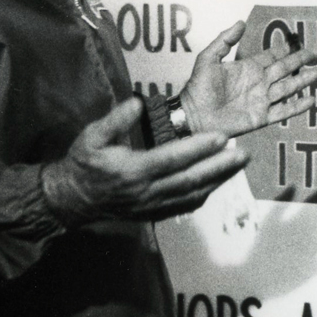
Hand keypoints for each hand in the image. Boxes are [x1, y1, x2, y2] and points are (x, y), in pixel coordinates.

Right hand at [42, 99, 246, 224]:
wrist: (72, 199)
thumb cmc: (84, 163)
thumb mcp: (92, 136)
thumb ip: (116, 119)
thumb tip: (138, 102)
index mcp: (133, 170)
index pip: (174, 158)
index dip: (200, 148)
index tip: (222, 137)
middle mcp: (147, 191)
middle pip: (191, 179)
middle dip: (221, 166)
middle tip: (244, 153)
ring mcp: (152, 206)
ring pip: (193, 195)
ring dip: (219, 180)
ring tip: (239, 165)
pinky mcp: (154, 214)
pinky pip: (185, 206)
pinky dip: (205, 194)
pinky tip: (218, 182)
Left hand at [179, 20, 316, 138]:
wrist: (194, 115)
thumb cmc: (198, 87)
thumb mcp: (208, 59)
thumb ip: (224, 40)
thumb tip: (241, 22)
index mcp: (248, 68)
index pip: (271, 56)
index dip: (284, 49)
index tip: (296, 42)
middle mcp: (258, 82)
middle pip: (285, 69)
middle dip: (300, 61)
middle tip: (314, 53)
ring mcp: (262, 100)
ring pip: (288, 88)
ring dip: (304, 80)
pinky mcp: (261, 116)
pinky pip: (283, 111)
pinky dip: (298, 106)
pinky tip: (311, 100)